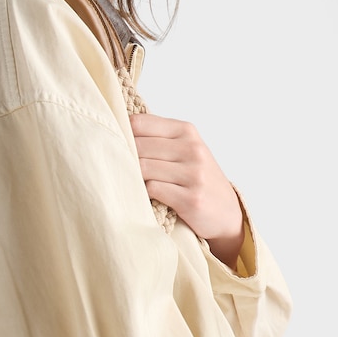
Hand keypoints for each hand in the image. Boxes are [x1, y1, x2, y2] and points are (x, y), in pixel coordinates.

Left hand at [129, 113, 243, 267]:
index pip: (140, 123)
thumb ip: (157, 138)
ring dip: (133, 177)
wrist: (226, 213)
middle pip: (139, 146)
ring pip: (144, 168)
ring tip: (129, 183)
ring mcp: (193, 173)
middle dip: (125, 158)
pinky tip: (144, 197)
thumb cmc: (197, 179)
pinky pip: (153, 189)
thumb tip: (116, 129)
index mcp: (186, 131)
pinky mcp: (191, 198)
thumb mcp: (184, 150)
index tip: (111, 145)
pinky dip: (144, 193)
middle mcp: (192, 149)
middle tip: (114, 168)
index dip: (121, 134)